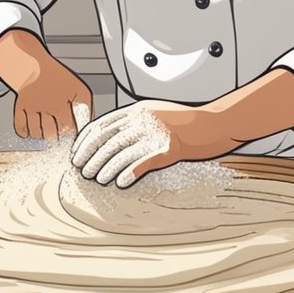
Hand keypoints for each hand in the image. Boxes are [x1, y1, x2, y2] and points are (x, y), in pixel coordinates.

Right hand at [0, 29, 93, 140]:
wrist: (35, 64)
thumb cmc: (58, 78)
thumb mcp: (79, 89)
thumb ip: (86, 109)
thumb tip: (87, 125)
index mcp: (63, 103)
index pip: (69, 131)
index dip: (72, 136)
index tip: (71, 136)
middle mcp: (46, 106)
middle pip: (51, 135)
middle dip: (57, 137)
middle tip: (59, 133)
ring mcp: (32, 108)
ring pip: (36, 134)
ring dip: (42, 135)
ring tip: (47, 128)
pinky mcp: (20, 107)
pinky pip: (21, 128)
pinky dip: (26, 133)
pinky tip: (33, 128)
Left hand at [69, 100, 238, 187]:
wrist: (215, 124)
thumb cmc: (186, 123)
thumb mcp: (155, 113)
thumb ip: (132, 123)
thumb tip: (107, 140)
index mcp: (136, 109)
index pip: (101, 125)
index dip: (85, 142)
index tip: (77, 155)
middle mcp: (143, 118)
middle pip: (108, 140)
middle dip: (92, 157)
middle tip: (83, 171)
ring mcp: (156, 132)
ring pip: (122, 153)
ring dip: (107, 169)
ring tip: (100, 180)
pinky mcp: (170, 147)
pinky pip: (144, 162)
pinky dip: (130, 173)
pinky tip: (121, 183)